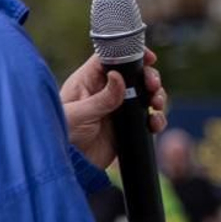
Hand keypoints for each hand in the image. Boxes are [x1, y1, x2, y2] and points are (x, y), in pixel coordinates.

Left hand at [60, 48, 166, 168]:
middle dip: (149, 78)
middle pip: (134, 75)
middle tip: (153, 86)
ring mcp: (118, 109)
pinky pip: (148, 118)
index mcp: (88, 82)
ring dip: (157, 97)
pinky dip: (157, 119)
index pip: (110, 59)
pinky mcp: (128, 127)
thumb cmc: (63, 136)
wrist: (71, 166)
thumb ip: (101, 97)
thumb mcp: (79, 114)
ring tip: (157, 105)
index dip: (130, 55)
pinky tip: (155, 124)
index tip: (148, 57)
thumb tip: (119, 77)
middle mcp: (106, 92)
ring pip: (145, 95)